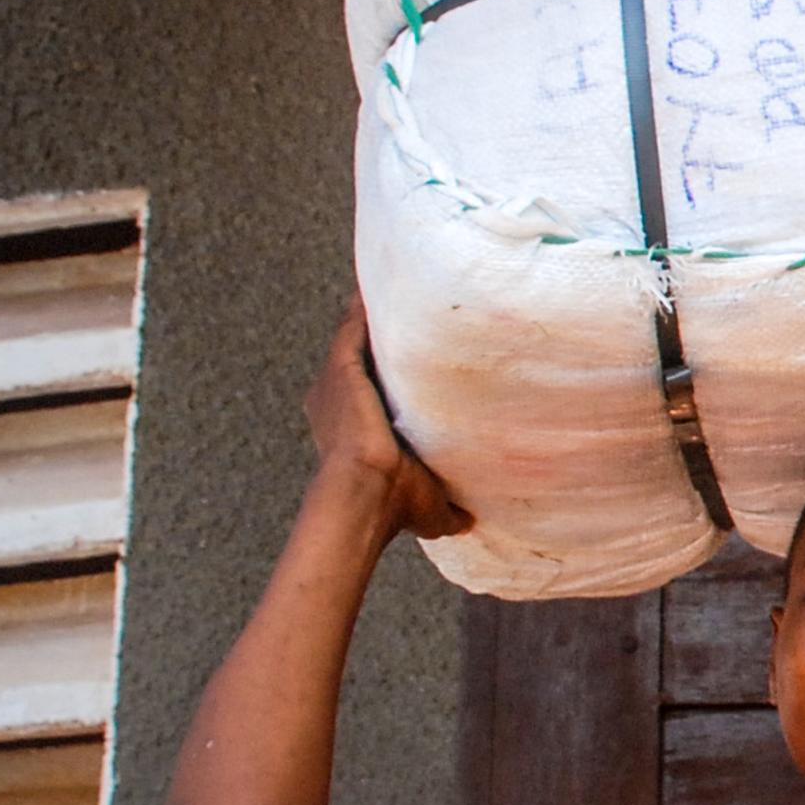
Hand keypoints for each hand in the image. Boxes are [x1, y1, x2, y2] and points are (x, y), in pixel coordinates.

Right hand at [305, 305, 470, 541]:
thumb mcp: (428, 508)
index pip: (370, 389)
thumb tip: (468, 522)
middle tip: (408, 309)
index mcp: (348, 427)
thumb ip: (449, 511)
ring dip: (372, 314)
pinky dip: (363, 307)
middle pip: (361, 357)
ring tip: (395, 284)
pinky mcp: (343, 366)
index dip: (387, 373)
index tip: (411, 356)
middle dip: (381, 337)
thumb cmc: (394, 504)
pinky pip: (353, 326)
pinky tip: (377, 283)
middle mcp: (336, 399)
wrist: (368, 492)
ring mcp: (336, 381)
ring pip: (356, 337)